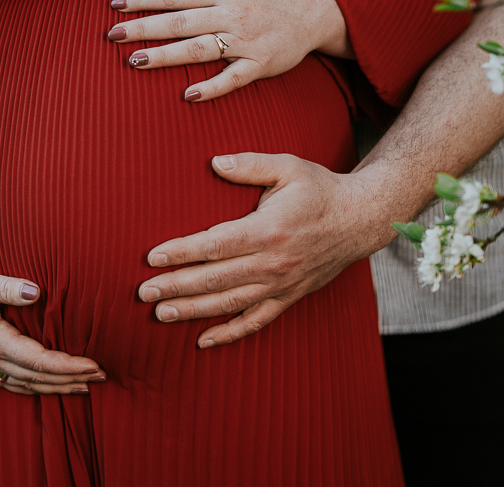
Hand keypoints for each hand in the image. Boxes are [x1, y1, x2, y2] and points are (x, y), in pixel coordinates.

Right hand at [0, 257, 105, 394]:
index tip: (93, 365)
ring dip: (53, 387)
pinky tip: (42, 388)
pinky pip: (8, 382)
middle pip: (35, 377)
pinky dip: (30, 388)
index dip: (67, 366)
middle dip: (69, 380)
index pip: (38, 360)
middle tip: (100, 377)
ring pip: (23, 383)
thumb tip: (36, 291)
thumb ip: (6, 287)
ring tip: (82, 387)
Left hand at [107, 0, 350, 100]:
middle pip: (180, 22)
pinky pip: (233, 78)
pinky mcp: (260, 64)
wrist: (315, 8)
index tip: (115, 6)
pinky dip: (212, 87)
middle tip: (112, 35)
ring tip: (135, 61)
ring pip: (200, 49)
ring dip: (167, 55)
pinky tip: (188, 94)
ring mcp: (246, 40)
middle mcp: (231, 12)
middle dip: (144, 28)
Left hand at [136, 153, 395, 347]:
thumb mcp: (288, 167)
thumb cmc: (321, 190)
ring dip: (193, 310)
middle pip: (216, 279)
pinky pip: (256, 320)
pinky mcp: (289, 296)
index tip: (153, 258)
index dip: (182, 252)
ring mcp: (281, 284)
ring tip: (161, 314)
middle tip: (143, 292)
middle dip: (176, 286)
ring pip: (230, 303)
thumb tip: (214, 163)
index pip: (216, 244)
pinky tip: (204, 340)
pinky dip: (230, 333)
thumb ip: (250, 165)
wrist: (360, 219)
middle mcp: (273, 262)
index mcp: (269, 229)